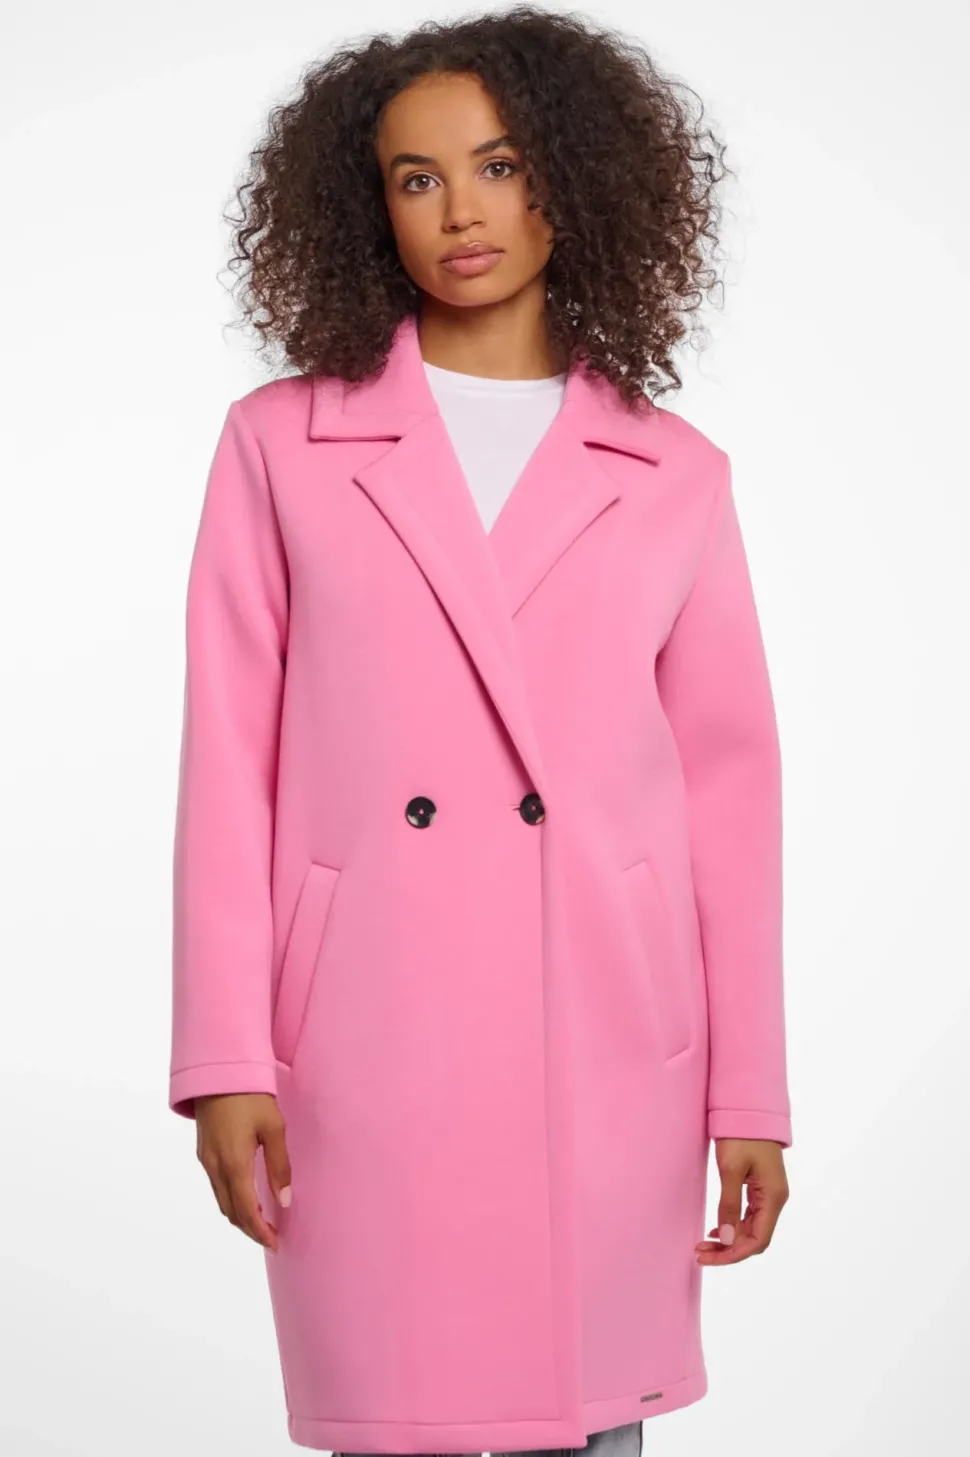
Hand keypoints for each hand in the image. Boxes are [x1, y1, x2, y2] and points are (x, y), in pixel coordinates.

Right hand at [195, 1092, 291, 1251]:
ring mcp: (206, 1159)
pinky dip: (230, 1200)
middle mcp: (215, 1166)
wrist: (218, 1071)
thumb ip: (279, 1166)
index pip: (246, 1210)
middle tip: (270, 1237)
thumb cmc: (250, 1096)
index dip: (259, 1231)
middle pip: (230, 1211)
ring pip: (220, 1200)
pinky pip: (215, 1186)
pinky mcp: (203, 1151)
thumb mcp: (273, 1127)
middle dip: (249, 1228)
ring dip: (239, 1216)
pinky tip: (245, 1196)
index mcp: (234, 1163)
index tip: (274, 1243)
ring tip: (261, 1221)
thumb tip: (284, 1201)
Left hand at [695, 1137, 788, 1265]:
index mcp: (773, 1197)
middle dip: (729, 1250)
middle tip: (700, 1252)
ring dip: (730, 1240)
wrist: (750, 1109)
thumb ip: (729, 1206)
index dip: (733, 1254)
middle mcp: (776, 1199)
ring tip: (704, 1244)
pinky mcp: (761, 1188)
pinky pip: (750, 1216)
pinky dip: (734, 1226)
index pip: (758, 1240)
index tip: (708, 1257)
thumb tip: (728, 1240)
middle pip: (755, 1238)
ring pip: (752, 1229)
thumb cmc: (741, 1135)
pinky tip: (718, 1230)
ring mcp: (770, 1194)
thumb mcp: (730, 1169)